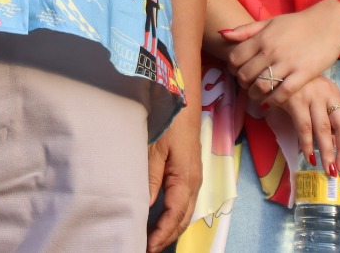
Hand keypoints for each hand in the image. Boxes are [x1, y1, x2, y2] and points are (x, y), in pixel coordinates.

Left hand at [146, 103, 201, 252]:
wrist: (184, 100)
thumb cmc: (169, 122)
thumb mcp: (155, 149)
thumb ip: (151, 178)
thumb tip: (145, 206)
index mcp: (185, 180)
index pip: (173, 216)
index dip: (161, 234)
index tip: (147, 247)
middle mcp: (194, 183)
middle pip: (182, 219)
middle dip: (167, 236)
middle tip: (147, 248)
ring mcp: (194, 178)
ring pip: (185, 212)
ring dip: (170, 228)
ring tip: (152, 240)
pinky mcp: (190, 173)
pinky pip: (184, 202)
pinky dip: (173, 215)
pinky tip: (161, 218)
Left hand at [222, 0, 339, 110]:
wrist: (327, 25)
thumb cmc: (297, 24)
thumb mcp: (269, 22)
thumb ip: (246, 30)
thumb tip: (222, 34)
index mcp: (262, 37)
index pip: (235, 58)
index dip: (232, 68)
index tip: (236, 72)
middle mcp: (271, 51)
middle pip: (245, 74)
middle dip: (242, 83)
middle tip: (246, 85)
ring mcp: (288, 63)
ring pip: (261, 86)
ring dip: (254, 94)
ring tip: (256, 95)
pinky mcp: (303, 74)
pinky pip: (283, 92)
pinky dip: (273, 100)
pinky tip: (270, 101)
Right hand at [272, 76, 339, 176]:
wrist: (274, 65)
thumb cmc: (296, 84)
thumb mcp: (315, 96)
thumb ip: (324, 117)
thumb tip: (332, 144)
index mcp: (333, 94)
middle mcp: (325, 94)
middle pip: (337, 127)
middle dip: (337, 152)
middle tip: (336, 171)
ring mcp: (310, 96)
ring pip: (320, 129)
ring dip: (323, 151)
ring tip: (324, 168)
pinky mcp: (294, 98)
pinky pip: (303, 126)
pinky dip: (306, 143)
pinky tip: (306, 154)